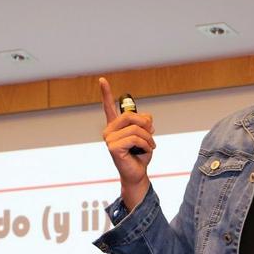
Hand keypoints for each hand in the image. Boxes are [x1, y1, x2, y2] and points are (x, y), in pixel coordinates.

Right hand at [100, 77, 153, 209]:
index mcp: (115, 126)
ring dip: (148, 138)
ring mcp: (109, 139)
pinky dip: (146, 145)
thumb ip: (144, 122)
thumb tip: (145, 118)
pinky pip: (135, 139)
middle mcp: (109, 130)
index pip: (109, 106)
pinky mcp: (113, 147)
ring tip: (149, 146)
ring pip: (136, 129)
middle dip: (146, 125)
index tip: (102, 80)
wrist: (137, 174)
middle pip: (130, 116)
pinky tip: (146, 151)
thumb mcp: (145, 134)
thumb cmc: (139, 155)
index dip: (106, 92)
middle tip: (151, 135)